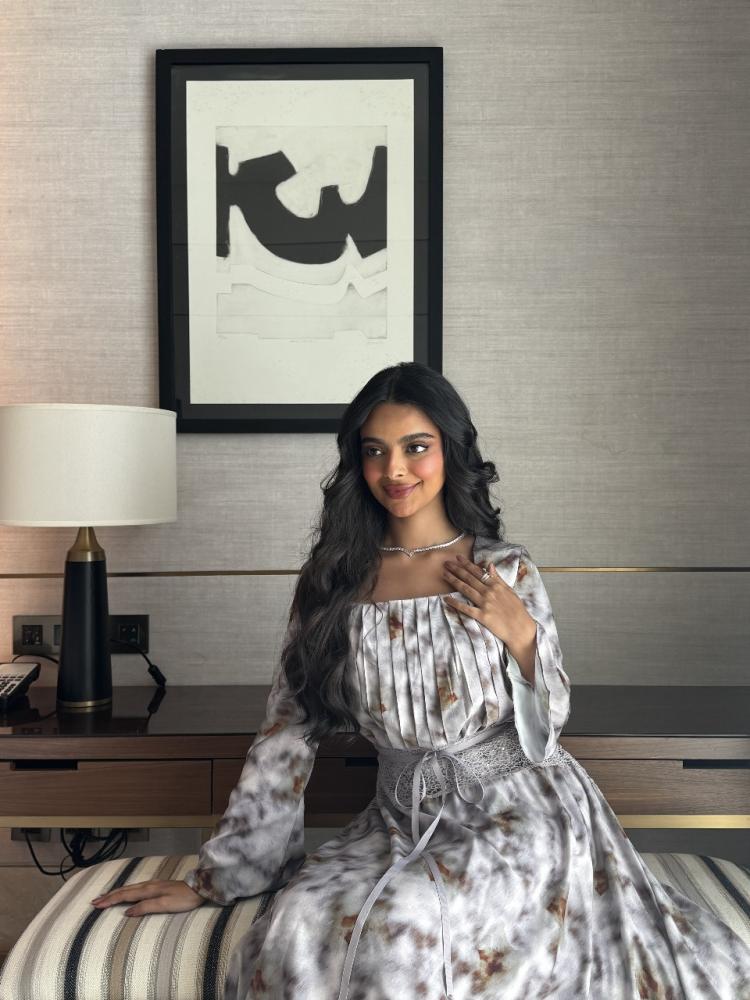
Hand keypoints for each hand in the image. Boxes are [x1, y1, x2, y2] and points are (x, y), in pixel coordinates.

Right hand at [90, 878, 206, 916]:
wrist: (199, 888)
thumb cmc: (183, 899)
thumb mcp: (164, 905)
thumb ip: (145, 907)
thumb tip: (127, 912)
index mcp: (148, 890)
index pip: (124, 895)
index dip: (110, 900)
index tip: (96, 905)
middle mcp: (148, 886)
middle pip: (124, 890)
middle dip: (108, 896)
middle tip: (94, 901)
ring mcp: (152, 885)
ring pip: (129, 888)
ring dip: (115, 892)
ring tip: (105, 896)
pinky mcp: (157, 887)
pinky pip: (135, 888)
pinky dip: (125, 891)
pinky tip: (125, 893)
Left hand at [442, 553, 535, 645]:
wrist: (521, 628)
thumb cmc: (517, 609)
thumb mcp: (510, 591)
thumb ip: (498, 578)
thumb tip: (490, 565)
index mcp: (496, 585)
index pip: (478, 572)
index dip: (467, 564)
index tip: (458, 557)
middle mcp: (489, 592)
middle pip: (470, 578)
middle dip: (457, 569)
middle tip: (446, 563)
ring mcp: (485, 604)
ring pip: (466, 589)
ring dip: (454, 581)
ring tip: (444, 574)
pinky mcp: (482, 616)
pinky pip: (466, 608)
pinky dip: (455, 603)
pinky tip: (446, 599)